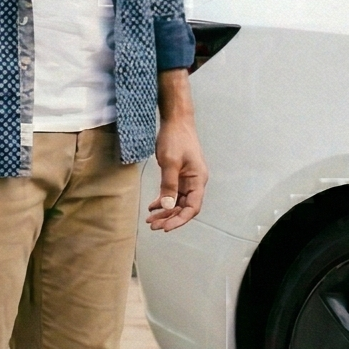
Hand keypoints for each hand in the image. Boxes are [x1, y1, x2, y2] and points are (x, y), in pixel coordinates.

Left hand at [147, 71, 205, 231]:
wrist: (176, 121)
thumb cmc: (175, 139)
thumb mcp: (170, 162)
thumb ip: (169, 185)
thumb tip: (167, 207)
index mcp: (198, 180)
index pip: (192, 207)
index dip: (180, 220)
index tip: (165, 227)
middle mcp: (195, 182)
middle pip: (184, 207)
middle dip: (169, 218)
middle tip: (153, 225)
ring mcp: (187, 179)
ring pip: (177, 202)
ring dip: (165, 212)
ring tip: (150, 219)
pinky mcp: (179, 175)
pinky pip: (172, 193)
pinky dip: (163, 201)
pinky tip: (152, 207)